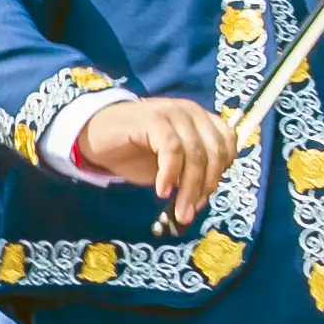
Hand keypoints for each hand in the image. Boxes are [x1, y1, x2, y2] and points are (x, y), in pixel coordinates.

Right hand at [80, 96, 238, 229]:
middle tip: (189, 211)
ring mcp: (172, 113)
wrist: (96, 136)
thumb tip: (202, 200)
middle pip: (214, 152)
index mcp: (200, 120)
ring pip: (194, 153)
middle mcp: (191, 112)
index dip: (220, 173)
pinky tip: (161, 191)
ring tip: (179, 211)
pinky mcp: (153, 119)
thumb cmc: (134, 152)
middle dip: (205, 187)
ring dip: (189, 188)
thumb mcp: (169, 166)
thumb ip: (189, 175)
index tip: (203, 198)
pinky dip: (170, 173)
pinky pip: (171, 149)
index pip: (228, 144)